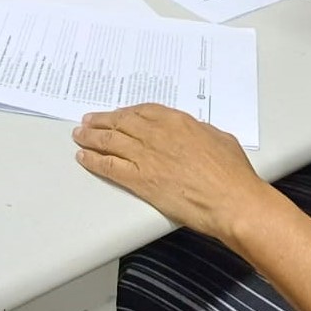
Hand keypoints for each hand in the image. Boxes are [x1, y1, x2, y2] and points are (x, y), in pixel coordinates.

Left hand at [72, 104, 269, 241]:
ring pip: (110, 141)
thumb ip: (201, 132)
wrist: (231, 200)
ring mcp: (146, 157)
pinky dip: (93, 160)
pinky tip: (84, 158)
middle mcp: (156, 135)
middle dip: (102, 121)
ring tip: (79, 135)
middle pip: (121, 122)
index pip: (142, 111)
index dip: (125, 112)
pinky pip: (108, 166)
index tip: (117, 114)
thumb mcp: (219, 138)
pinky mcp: (140, 180)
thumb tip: (194, 133)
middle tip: (89, 121)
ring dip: (91, 137)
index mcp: (177, 122)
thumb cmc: (232, 174)